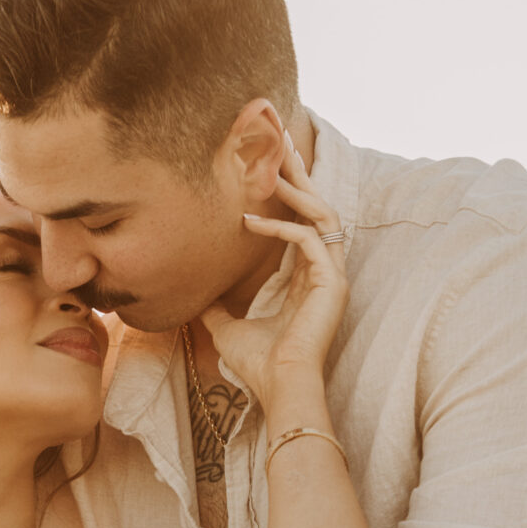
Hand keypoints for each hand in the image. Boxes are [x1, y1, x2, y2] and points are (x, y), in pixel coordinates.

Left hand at [201, 140, 347, 411]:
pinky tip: (250, 222)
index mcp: (307, 277)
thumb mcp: (228, 330)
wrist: (278, 388)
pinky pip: (307, 238)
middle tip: (281, 138)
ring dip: (295, 189)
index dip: (288, 193)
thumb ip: (217, 310)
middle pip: (316, 207)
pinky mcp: (332, 281)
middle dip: (299, 173)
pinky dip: (280, 227)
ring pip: (320, 213)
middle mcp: (323, 270)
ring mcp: (332, 274)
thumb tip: (195, 298)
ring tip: (270, 167)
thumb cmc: (258, 366)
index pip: (301, 221)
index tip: (271, 166)